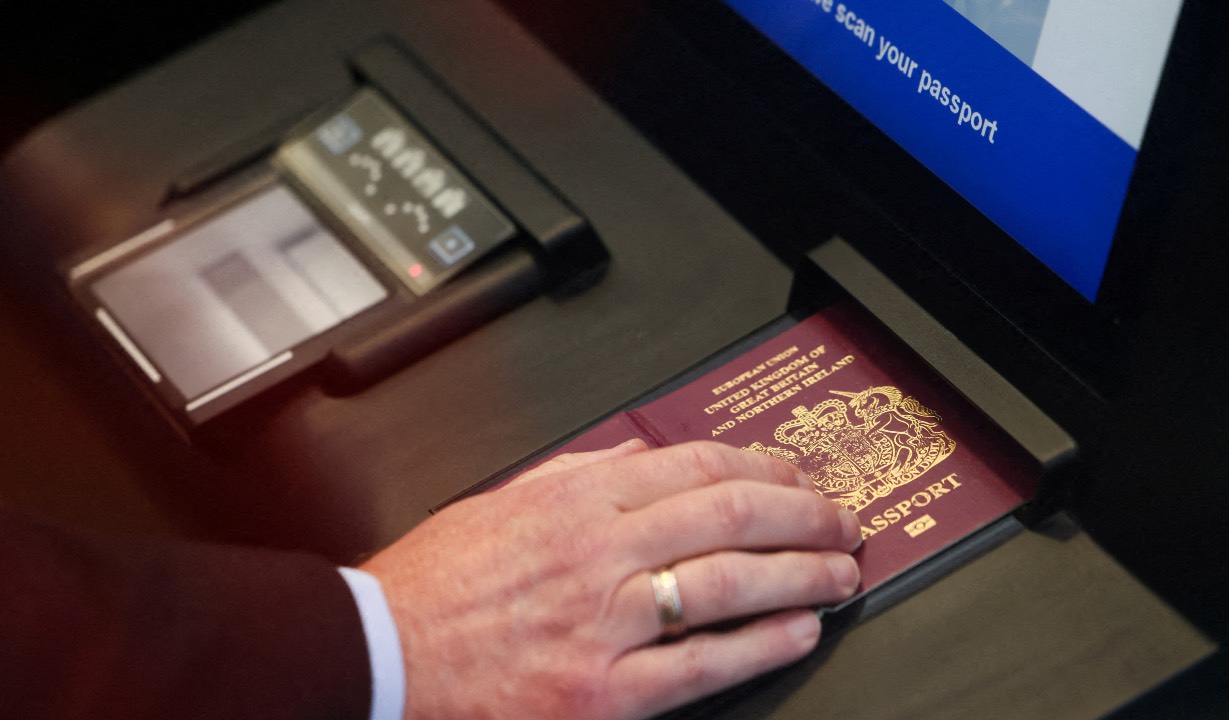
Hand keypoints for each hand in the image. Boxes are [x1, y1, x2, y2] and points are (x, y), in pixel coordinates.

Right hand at [361, 440, 861, 719]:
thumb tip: (641, 457)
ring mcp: (603, 624)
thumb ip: (578, 474)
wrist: (380, 658)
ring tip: (839, 572)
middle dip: (802, 514)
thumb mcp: (503, 503)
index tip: (794, 474)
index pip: (695, 466)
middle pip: (729, 515)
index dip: (763, 467)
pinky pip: (700, 665)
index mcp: (573, 500)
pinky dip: (760, 645)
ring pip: (728, 583)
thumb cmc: (433, 586)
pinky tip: (798, 631)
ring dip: (799, 574)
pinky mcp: (601, 693)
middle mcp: (596, 552)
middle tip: (839, 521)